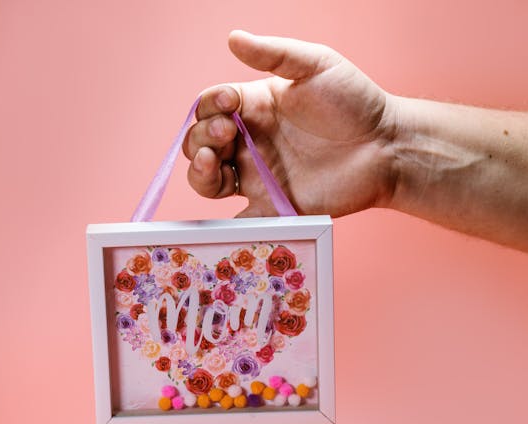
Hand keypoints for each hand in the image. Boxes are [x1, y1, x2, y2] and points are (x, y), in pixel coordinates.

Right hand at [184, 30, 399, 216]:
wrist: (387, 147)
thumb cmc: (354, 102)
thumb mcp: (316, 65)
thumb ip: (274, 54)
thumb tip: (234, 37)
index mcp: (253, 108)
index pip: (209, 107)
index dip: (209, 106)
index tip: (230, 104)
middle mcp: (248, 143)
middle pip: (199, 144)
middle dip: (199, 139)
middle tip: (224, 135)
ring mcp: (257, 176)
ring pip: (207, 180)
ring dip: (199, 172)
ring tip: (212, 163)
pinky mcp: (271, 206)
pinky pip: (238, 220)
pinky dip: (223, 225)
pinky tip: (224, 211)